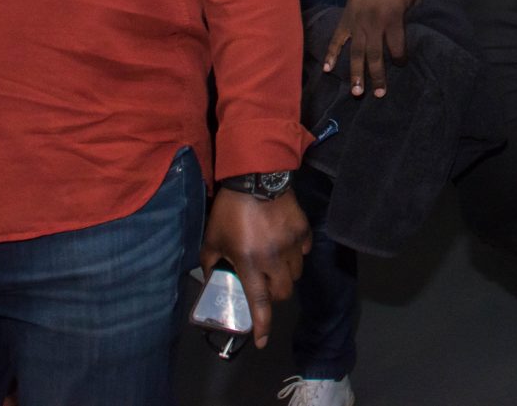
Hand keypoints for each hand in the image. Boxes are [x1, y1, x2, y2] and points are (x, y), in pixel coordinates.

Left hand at [199, 189, 309, 350]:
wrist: (256, 175)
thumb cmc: (230, 210)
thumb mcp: (212, 238)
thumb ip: (210, 262)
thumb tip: (212, 277)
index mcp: (249, 263)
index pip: (260, 303)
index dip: (262, 326)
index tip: (262, 341)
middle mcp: (274, 259)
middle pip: (283, 293)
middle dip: (274, 295)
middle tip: (265, 285)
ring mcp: (293, 245)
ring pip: (296, 274)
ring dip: (285, 275)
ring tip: (275, 263)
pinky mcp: (304, 230)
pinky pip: (305, 251)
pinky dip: (297, 254)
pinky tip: (285, 244)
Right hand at [323, 0, 415, 96]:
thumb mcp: (413, 1)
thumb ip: (412, 20)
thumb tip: (418, 37)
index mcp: (393, 19)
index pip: (397, 47)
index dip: (400, 59)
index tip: (402, 65)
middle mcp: (374, 23)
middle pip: (374, 55)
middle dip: (377, 76)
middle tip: (379, 95)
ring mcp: (358, 22)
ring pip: (356, 52)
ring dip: (356, 73)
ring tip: (356, 91)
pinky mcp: (346, 18)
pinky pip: (337, 39)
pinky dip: (332, 54)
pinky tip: (328, 69)